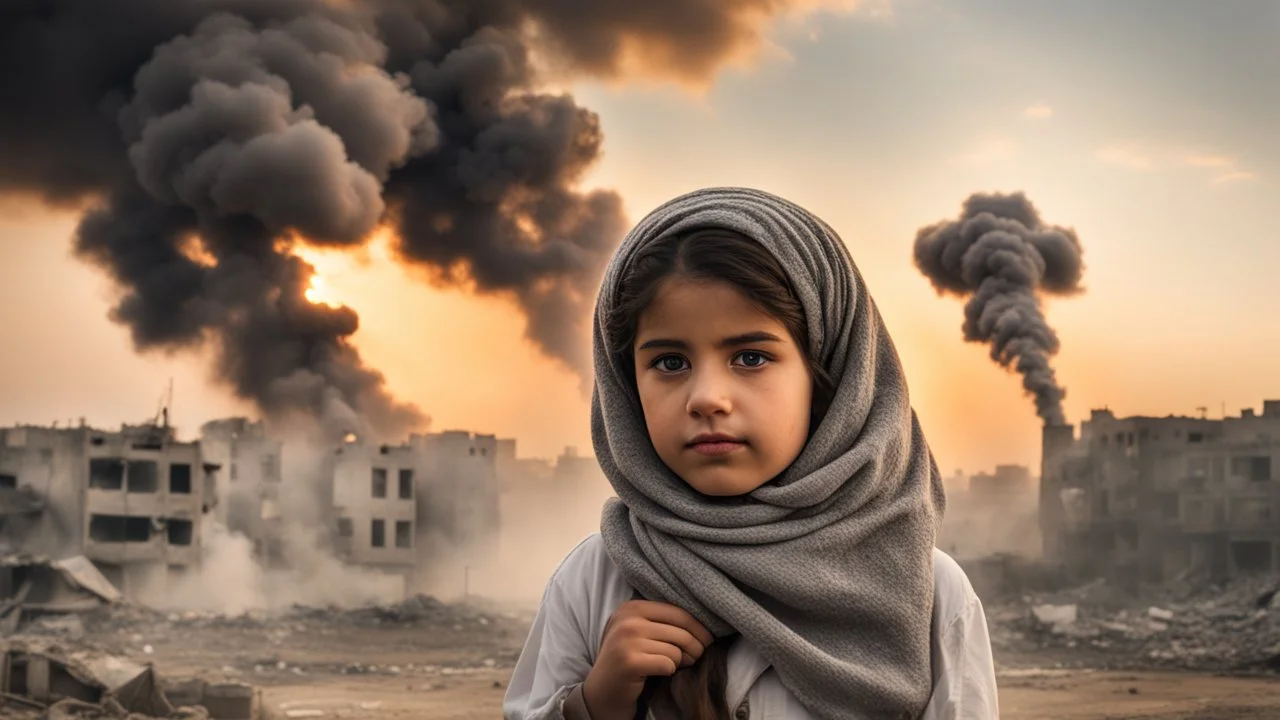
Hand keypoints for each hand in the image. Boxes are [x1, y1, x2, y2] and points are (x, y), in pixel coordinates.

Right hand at [581, 600, 714, 719]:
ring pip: (676, 650)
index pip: (678, 612)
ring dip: (680, 663)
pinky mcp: (630, 661)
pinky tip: (657, 675)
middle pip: (681, 631)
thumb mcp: (639, 632)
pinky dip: (668, 672)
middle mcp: (627, 619)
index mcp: (631, 607)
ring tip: (670, 667)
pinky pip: (668, 664)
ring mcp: (626, 640)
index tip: (707, 640)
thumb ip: (662, 622)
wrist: (600, 694)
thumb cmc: (627, 662)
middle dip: (695, 647)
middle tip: (694, 658)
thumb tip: (705, 623)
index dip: (699, 627)